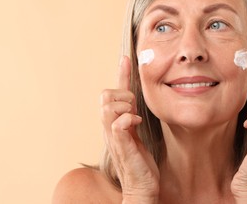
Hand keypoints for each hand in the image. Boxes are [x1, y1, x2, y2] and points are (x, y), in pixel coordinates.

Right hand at [100, 56, 158, 202]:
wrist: (141, 186)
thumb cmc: (140, 161)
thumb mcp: (136, 133)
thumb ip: (132, 117)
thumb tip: (135, 104)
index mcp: (114, 123)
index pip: (112, 94)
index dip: (120, 75)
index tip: (127, 59)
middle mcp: (110, 128)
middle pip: (104, 96)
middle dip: (122, 94)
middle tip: (135, 107)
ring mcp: (114, 137)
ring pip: (107, 107)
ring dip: (124, 105)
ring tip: (135, 116)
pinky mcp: (122, 146)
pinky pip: (117, 124)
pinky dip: (127, 118)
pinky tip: (137, 123)